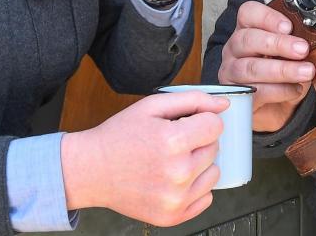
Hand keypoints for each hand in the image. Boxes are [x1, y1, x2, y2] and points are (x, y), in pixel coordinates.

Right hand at [61, 91, 227, 226]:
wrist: (91, 171)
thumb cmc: (119, 136)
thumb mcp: (151, 106)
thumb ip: (192, 100)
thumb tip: (224, 103)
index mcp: (173, 141)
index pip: (215, 126)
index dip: (201, 120)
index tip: (185, 124)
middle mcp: (178, 172)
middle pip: (214, 148)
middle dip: (197, 141)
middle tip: (170, 142)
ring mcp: (176, 198)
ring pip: (213, 173)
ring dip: (199, 164)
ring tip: (172, 161)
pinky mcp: (173, 216)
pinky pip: (206, 198)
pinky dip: (194, 187)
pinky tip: (172, 179)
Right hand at [218, 1, 314, 131]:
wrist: (274, 109)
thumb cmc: (281, 75)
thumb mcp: (291, 55)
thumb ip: (297, 43)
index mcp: (247, 30)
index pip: (248, 13)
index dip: (267, 18)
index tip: (289, 27)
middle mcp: (235, 49)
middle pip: (248, 39)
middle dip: (278, 44)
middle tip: (302, 49)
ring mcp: (231, 72)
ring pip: (250, 67)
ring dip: (282, 69)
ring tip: (306, 72)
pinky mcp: (237, 96)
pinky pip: (256, 91)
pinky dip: (279, 90)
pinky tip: (295, 89)